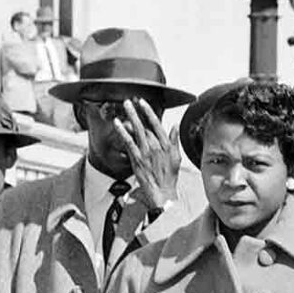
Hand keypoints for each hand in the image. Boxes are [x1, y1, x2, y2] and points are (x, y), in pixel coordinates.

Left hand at [114, 98, 183, 213]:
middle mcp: (157, 146)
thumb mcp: (176, 157)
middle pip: (146, 125)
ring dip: (130, 116)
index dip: (149, 112)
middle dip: (137, 111)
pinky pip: (129, 142)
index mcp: (167, 145)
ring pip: (137, 130)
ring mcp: (146, 152)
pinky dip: (123, 131)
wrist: (162, 191)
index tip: (143, 103)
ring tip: (125, 106)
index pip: (157, 124)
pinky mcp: (137, 158)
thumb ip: (174, 140)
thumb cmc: (169, 177)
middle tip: (130, 101)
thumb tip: (174, 126)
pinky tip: (117, 123)